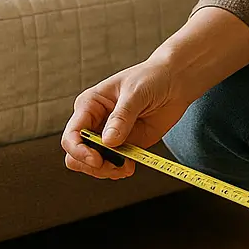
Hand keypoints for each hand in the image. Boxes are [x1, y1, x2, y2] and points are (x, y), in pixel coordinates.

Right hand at [60, 58, 189, 179]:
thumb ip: (122, 117)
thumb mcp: (136, 93)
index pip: (72, 134)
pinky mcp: (125, 145)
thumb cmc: (153, 77)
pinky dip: (118, 170)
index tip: (97, 159)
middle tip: (115, 165)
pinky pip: (113, 164)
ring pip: (92, 164)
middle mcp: (94, 122)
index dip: (79, 150)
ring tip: (126, 167)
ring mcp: (108, 136)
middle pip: (77, 155)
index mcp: (89, 105)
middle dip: (92, 165)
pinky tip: (130, 166)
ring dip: (106, 171)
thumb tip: (108, 142)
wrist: (176, 80)